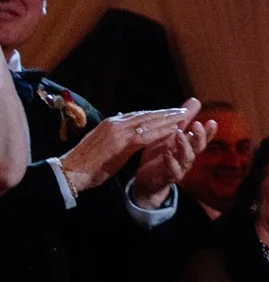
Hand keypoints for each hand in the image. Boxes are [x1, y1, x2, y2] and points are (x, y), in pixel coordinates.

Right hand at [57, 99, 202, 200]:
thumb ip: (114, 132)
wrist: (72, 171)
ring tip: (183, 117)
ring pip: (148, 122)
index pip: (138, 115)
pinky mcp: (121, 143)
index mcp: (111, 123)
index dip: (155, 114)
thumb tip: (121, 120)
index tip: (170, 112)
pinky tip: (173, 131)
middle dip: (165, 113)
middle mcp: (115, 123)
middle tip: (182, 110)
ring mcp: (118, 131)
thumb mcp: (102, 142)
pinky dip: (160, 132)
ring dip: (167, 119)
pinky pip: (146, 135)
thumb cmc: (86, 161)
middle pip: (146, 115)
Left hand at [130, 111, 214, 206]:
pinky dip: (171, 162)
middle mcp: (187, 156)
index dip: (209, 131)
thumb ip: (183, 119)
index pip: (203, 137)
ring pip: (187, 158)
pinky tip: (167, 152)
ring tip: (179, 134)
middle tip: (197, 125)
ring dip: (185, 146)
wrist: (148, 179)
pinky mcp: (169, 177)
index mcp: (189, 145)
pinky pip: (174, 171)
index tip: (212, 122)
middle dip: (200, 136)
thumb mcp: (171, 134)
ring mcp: (180, 167)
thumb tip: (195, 100)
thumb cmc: (161, 154)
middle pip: (199, 147)